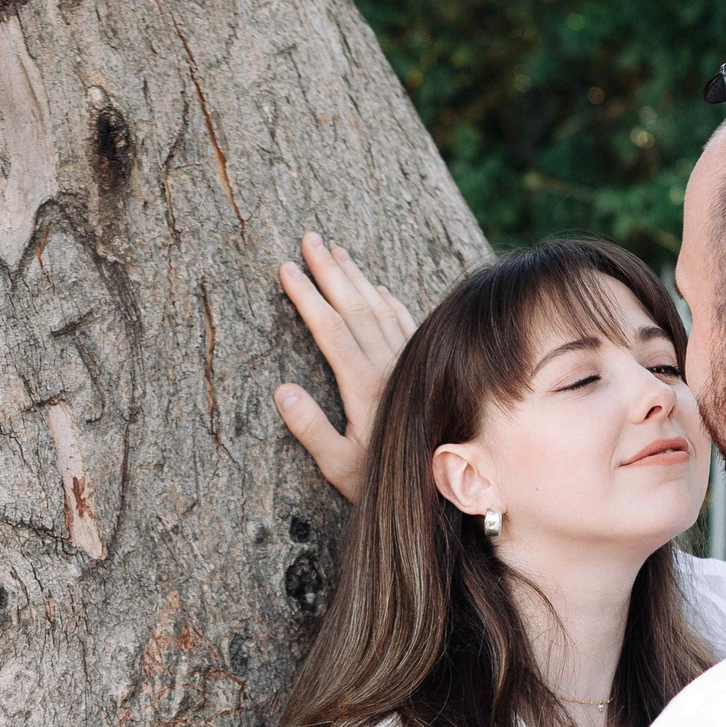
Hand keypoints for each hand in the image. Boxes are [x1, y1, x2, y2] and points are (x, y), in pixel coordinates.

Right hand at [275, 231, 418, 500]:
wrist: (444, 488)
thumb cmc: (384, 481)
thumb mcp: (339, 466)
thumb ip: (310, 428)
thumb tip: (281, 390)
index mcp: (363, 386)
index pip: (329, 329)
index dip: (307, 297)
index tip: (287, 268)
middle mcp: (388, 367)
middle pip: (354, 308)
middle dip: (329, 271)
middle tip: (309, 238)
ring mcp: (410, 364)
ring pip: (380, 309)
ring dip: (357, 278)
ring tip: (337, 250)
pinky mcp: (425, 367)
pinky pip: (406, 324)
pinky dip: (390, 302)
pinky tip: (380, 288)